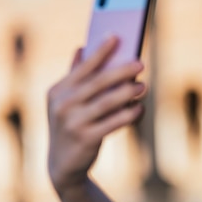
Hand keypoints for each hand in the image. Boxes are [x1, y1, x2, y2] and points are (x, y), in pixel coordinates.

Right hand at [47, 37, 145, 194]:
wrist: (63, 164)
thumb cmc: (71, 126)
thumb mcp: (66, 102)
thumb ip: (75, 77)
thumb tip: (81, 48)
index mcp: (58, 91)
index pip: (83, 67)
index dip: (100, 52)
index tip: (116, 37)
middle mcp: (63, 105)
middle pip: (97, 83)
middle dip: (121, 71)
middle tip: (140, 63)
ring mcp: (73, 123)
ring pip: (107, 102)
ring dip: (128, 93)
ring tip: (143, 86)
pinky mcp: (86, 138)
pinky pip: (113, 123)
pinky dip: (129, 115)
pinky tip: (140, 108)